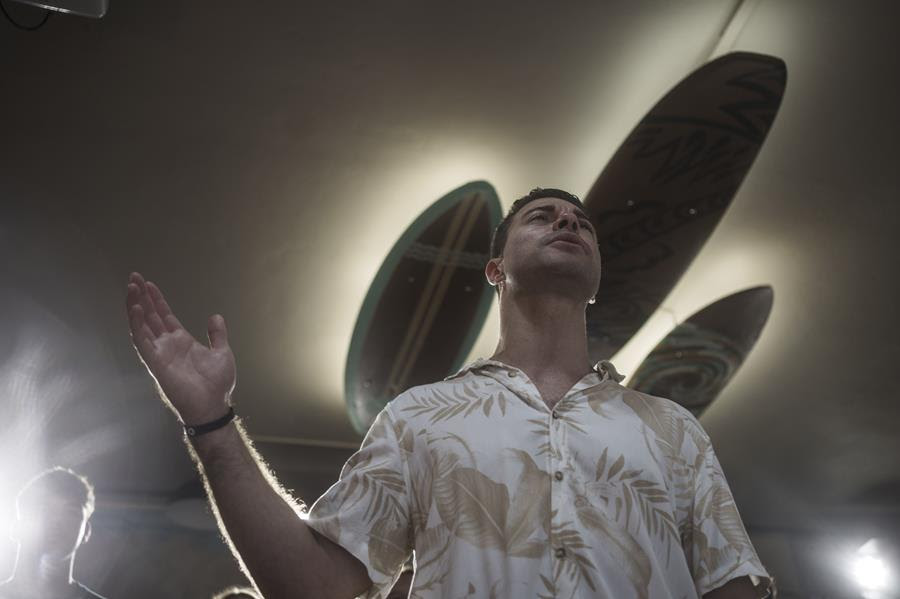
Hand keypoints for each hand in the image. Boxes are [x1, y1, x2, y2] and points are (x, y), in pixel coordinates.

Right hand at [126, 272, 235, 424]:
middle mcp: (167, 345)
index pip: (164, 316)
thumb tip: (215, 316)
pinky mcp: (155, 364)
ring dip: (135, 306)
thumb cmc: (217, 385)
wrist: (213, 406)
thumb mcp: (222, 352)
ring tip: (131, 287)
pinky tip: (136, 309)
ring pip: (142, 326)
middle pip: (150, 316)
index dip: (156, 300)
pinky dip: (137, 325)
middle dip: (141, 297)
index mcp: (181, 341)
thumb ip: (217, 334)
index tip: (148, 284)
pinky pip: (142, 342)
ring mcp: (160, 354)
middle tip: (134, 277)